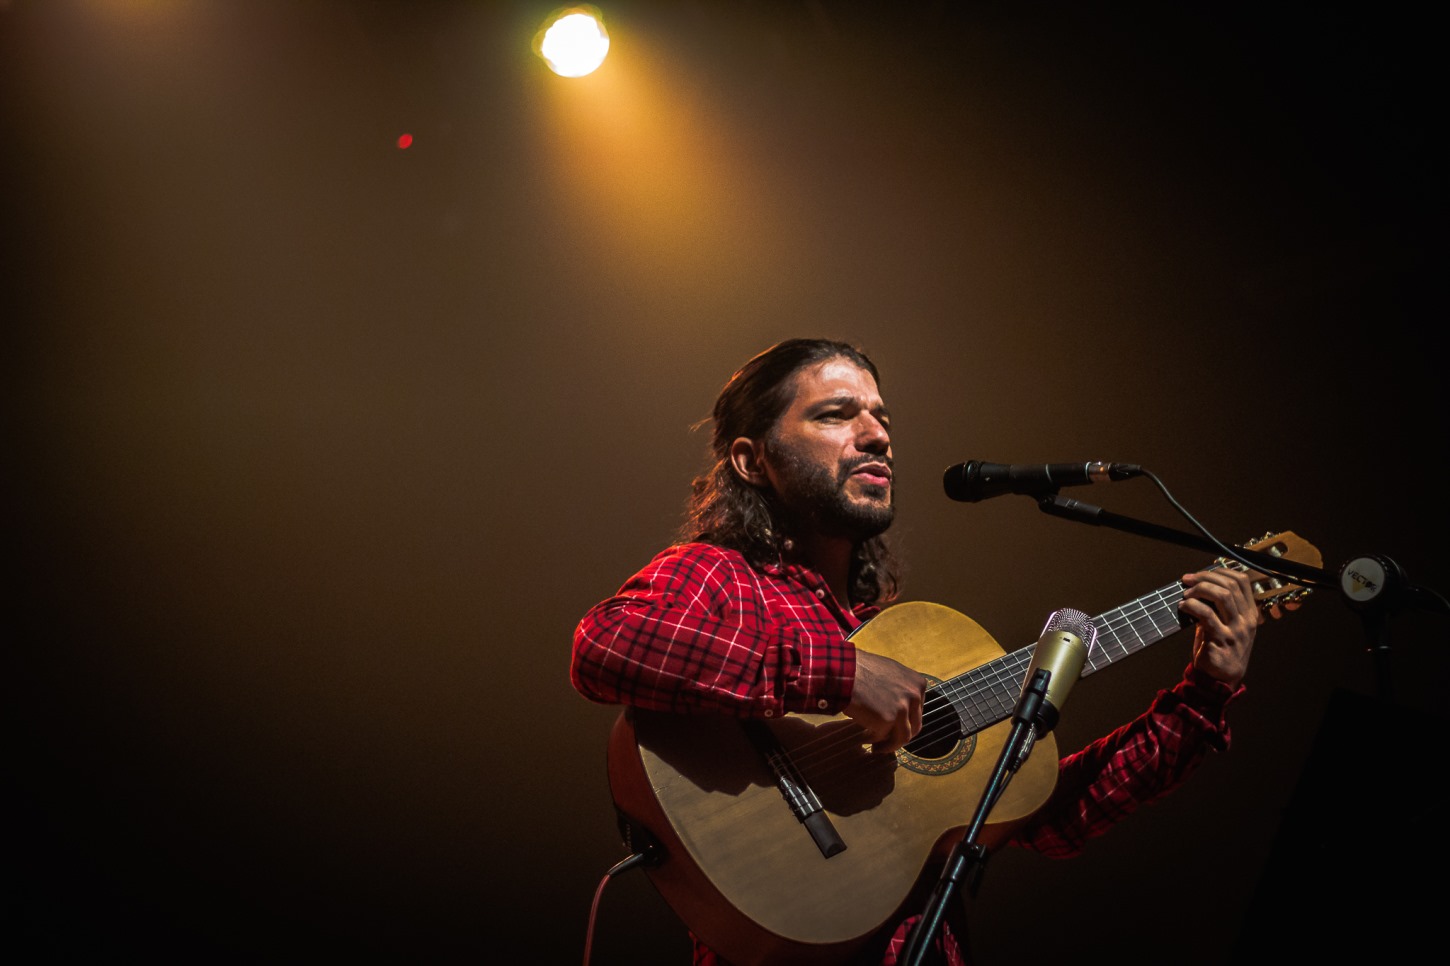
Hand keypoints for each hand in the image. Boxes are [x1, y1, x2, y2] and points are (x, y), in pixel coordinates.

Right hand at [844, 649, 925, 753]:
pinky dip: (874, 740)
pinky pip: (883, 738)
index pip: (918, 711)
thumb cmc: (860, 669)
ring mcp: (902, 708)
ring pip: (903, 737)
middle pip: (914, 726)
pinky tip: (864, 737)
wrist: (844, 671)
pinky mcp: (888, 719)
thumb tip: (899, 705)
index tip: (894, 726)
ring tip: (877, 747)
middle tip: (887, 741)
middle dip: (900, 736)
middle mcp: (915, 696)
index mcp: (917, 683)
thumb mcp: (890, 672)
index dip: (905, 721)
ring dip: (890, 745)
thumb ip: (901, 688)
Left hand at [1180, 568, 1261, 687]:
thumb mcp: (1225, 624)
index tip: (1201, 573)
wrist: (1220, 680)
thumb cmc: (1219, 649)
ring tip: (1185, 594)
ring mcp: (1236, 631)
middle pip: (1231, 585)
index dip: (1220, 571)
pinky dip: (1192, 605)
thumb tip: (1199, 583)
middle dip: (1205, 577)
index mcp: (1250, 614)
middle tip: (1187, 580)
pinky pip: (1207, 615)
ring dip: (1199, 589)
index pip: (1242, 581)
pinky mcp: (1221, 640)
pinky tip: (1183, 606)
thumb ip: (1218, 606)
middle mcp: (1247, 621)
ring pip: (1223, 596)